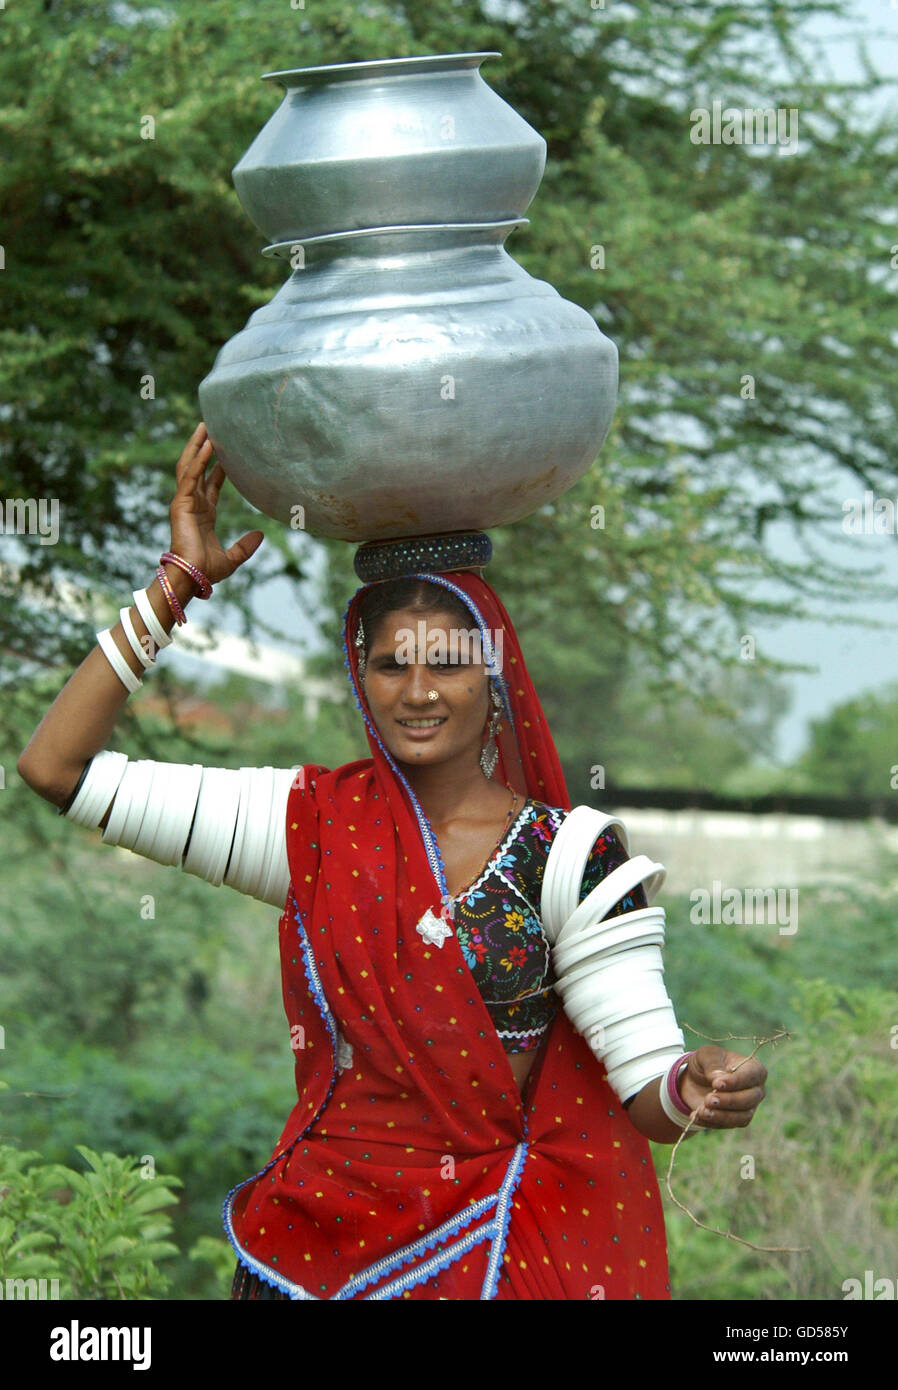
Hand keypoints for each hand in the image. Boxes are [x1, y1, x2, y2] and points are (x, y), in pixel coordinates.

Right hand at [168, 422, 263, 585]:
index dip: (219, 466)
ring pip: (190, 466)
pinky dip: (199, 460)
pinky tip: (208, 445)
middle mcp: (192, 503)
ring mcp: (185, 502)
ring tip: (205, 426)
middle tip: (211, 426)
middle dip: (203, 447)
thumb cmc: (206, 571)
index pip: (211, 482)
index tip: (228, 450)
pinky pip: (191, 476)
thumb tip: (261, 534)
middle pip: (197, 467)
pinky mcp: (181, 503)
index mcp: (203, 513)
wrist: (192, 577)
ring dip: (197, 445)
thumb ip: (246, 546)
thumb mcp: (232, 558)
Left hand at [677, 1044, 766, 1128]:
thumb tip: (718, 1078)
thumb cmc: (707, 1062)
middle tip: (708, 1099)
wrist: (695, 1079)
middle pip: (749, 1099)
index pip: (751, 1076)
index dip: (736, 1081)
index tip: (717, 1084)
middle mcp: (756, 1089)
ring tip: (701, 1111)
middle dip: (728, 1101)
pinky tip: (697, 1116)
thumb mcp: (706, 1055)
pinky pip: (729, 1125)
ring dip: (721, 1116)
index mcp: (753, 1068)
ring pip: (742, 1117)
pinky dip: (712, 1122)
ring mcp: (749, 1107)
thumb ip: (713, 1064)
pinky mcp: (737, 1120)